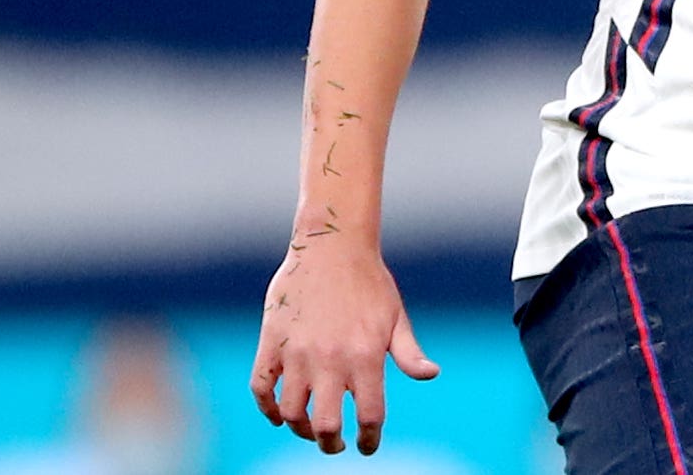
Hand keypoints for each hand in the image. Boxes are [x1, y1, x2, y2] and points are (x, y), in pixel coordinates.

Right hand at [250, 240, 438, 455]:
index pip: (369, 415)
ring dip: (300, 428)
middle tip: (334, 444)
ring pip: (291, 412)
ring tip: (311, 428)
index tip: (367, 447)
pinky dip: (267, 408)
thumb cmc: (370, 282)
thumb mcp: (396, 316)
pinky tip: (278, 414)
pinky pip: (261, 388)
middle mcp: (331, 359)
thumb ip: (409, 352)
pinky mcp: (271, 343)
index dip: (370, 439)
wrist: (332, 244)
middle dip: (330, 443)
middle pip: (326, 424)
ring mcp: (297, 352)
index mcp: (366, 356)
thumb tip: (431, 375)